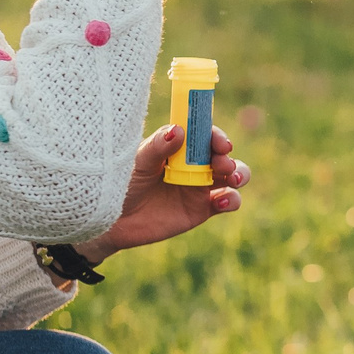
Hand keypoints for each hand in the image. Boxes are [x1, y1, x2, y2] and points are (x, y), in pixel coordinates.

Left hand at [71, 123, 248, 269]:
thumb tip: (179, 130)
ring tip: (232, 179)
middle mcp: (193, 164)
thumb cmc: (119, 187)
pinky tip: (222, 202)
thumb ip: (157, 147)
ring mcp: (200, 186)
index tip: (219, 143)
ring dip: (240, 173)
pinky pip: (229, 201)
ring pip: (234, 175)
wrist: (112, 223)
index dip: (215, 135)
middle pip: (223, 154)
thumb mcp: (136, 164)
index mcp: (177, 148)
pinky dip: (232, 200)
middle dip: (228, 156)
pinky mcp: (204, 209)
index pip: (203, 134)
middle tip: (222, 164)